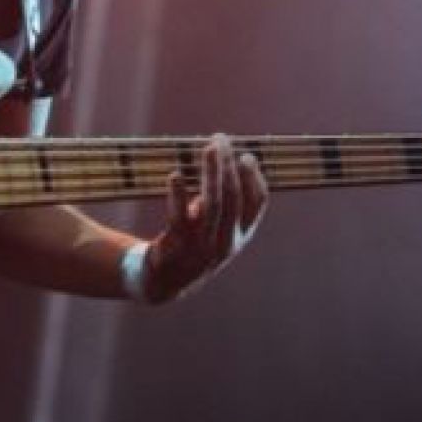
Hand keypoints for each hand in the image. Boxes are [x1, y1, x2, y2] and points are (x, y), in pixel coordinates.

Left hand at [144, 134, 267, 302]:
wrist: (165, 283)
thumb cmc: (193, 244)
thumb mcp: (215, 226)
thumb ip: (223, 201)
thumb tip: (222, 162)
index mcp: (240, 236)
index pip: (257, 204)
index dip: (254, 178)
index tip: (246, 155)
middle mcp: (226, 242)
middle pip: (232, 198)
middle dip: (229, 166)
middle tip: (221, 139)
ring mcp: (202, 247)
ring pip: (211, 204)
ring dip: (211, 173)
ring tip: (209, 148)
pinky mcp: (177, 248)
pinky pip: (179, 218)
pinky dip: (178, 195)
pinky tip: (175, 175)